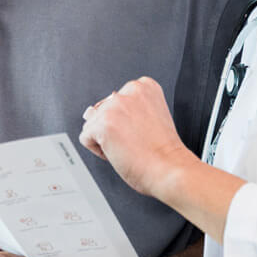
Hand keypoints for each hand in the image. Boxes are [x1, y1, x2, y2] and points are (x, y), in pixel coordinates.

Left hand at [78, 76, 194, 197]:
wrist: (171, 169)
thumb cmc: (164, 151)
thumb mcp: (152, 115)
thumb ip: (128, 108)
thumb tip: (90, 112)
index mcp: (145, 86)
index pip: (117, 100)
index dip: (125, 121)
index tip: (139, 131)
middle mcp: (129, 91)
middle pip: (102, 111)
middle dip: (113, 129)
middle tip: (134, 142)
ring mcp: (114, 106)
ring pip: (92, 124)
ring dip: (105, 139)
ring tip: (129, 147)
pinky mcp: (102, 123)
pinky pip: (86, 138)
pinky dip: (99, 151)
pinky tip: (120, 152)